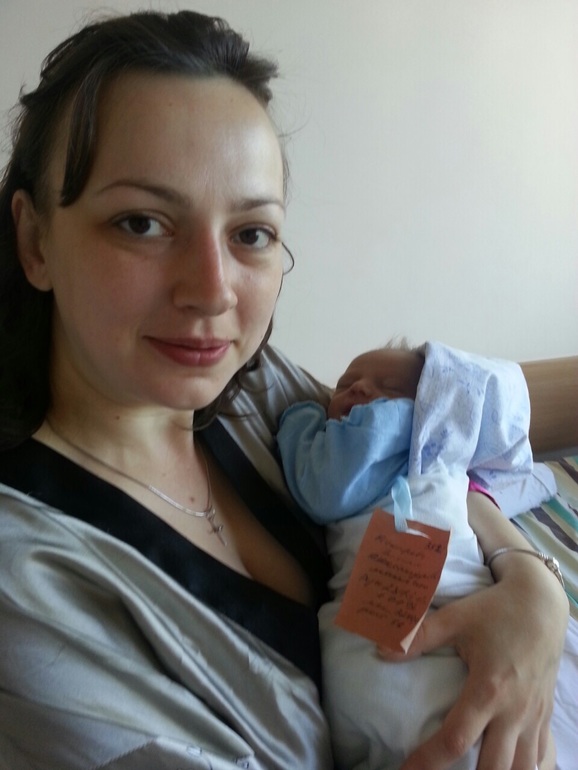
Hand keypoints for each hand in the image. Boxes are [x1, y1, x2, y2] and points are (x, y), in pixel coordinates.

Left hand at [380, 559, 567, 769]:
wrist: (541, 603)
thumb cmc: (496, 610)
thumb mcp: (456, 618)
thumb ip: (420, 636)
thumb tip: (383, 651)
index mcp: (487, 689)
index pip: (455, 739)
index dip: (427, 762)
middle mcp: (513, 711)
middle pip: (494, 768)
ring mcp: (533, 717)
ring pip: (523, 769)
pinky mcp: (544, 716)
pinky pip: (541, 756)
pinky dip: (525, 768)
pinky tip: (507, 766)